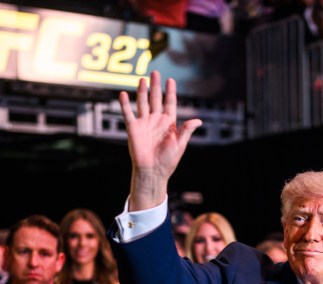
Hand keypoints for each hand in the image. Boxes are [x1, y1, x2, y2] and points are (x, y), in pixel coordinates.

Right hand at [118, 71, 202, 210]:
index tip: (171, 80)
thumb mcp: (180, 145)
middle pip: (156, 99)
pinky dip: (125, 104)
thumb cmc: (168, 161)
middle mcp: (156, 121)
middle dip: (156, 86)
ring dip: (142, 91)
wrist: (152, 172)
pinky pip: (128, 114)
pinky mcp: (133, 129)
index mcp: (169, 124)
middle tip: (156, 72)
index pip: (170, 103)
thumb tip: (198, 120)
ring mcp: (144, 123)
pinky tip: (123, 94)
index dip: (170, 92)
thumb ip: (186, 131)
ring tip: (142, 79)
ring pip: (143, 103)